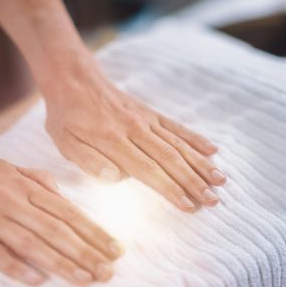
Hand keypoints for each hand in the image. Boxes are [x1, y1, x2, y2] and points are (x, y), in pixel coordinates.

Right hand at [0, 158, 122, 286]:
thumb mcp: (15, 169)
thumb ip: (42, 182)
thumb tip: (65, 198)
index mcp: (30, 188)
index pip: (70, 213)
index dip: (94, 231)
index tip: (115, 248)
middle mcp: (17, 202)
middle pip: (58, 230)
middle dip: (86, 251)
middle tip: (108, 270)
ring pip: (33, 243)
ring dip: (61, 263)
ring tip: (86, 279)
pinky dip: (14, 266)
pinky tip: (36, 280)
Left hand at [45, 62, 225, 211]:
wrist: (76, 81)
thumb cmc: (68, 116)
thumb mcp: (66, 142)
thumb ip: (90, 161)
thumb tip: (116, 178)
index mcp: (114, 141)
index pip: (148, 169)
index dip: (170, 189)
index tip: (189, 205)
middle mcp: (136, 130)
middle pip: (170, 159)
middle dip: (193, 181)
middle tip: (213, 200)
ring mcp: (147, 120)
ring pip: (178, 144)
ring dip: (200, 163)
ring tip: (220, 179)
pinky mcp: (151, 113)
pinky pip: (177, 126)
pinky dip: (195, 138)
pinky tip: (212, 149)